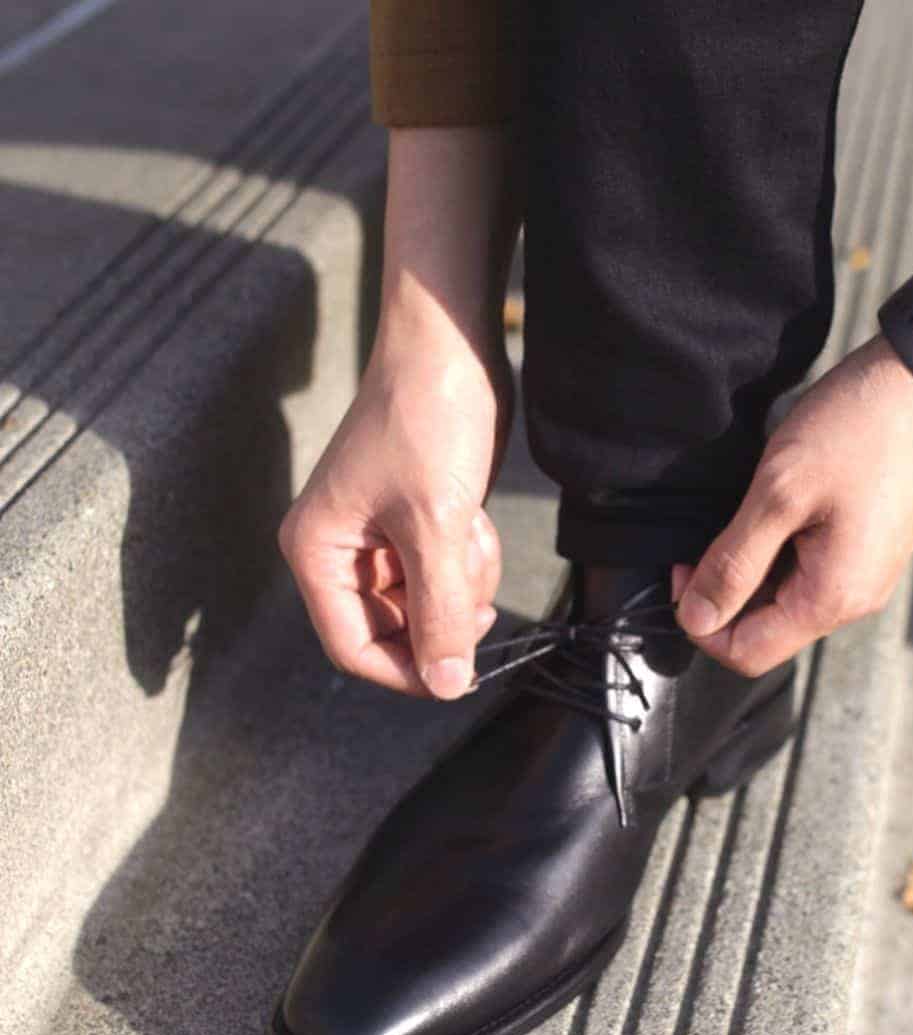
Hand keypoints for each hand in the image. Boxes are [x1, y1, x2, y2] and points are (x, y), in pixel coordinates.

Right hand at [280, 125, 519, 699]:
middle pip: (396, 628)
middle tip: (468, 572)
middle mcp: (341, 550)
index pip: (353, 645)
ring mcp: (381, 537)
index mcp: (318, 551)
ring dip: (461, 578)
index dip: (406, 670)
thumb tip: (445, 685)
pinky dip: (468, 556)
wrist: (452, 349)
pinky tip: (472, 514)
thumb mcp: (436, 526)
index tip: (457, 676)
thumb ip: (441, 611)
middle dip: (442, 608)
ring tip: (468, 527)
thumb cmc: (426, 420)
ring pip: (428, 602)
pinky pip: (445, 571)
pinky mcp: (416, 522)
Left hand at [672, 335, 912, 674]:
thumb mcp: (779, 494)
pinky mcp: (865, 550)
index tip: (685, 566)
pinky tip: (772, 509)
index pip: (746, 653)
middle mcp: (853, 601)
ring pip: (782, 601)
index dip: (702, 620)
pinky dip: (776, 552)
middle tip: (709, 534)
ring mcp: (863, 576)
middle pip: (764, 632)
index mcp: (832, 599)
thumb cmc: (857, 431)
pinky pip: (807, 573)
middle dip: (724, 594)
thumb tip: (695, 619)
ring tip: (743, 514)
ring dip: (750, 569)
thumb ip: (734, 563)